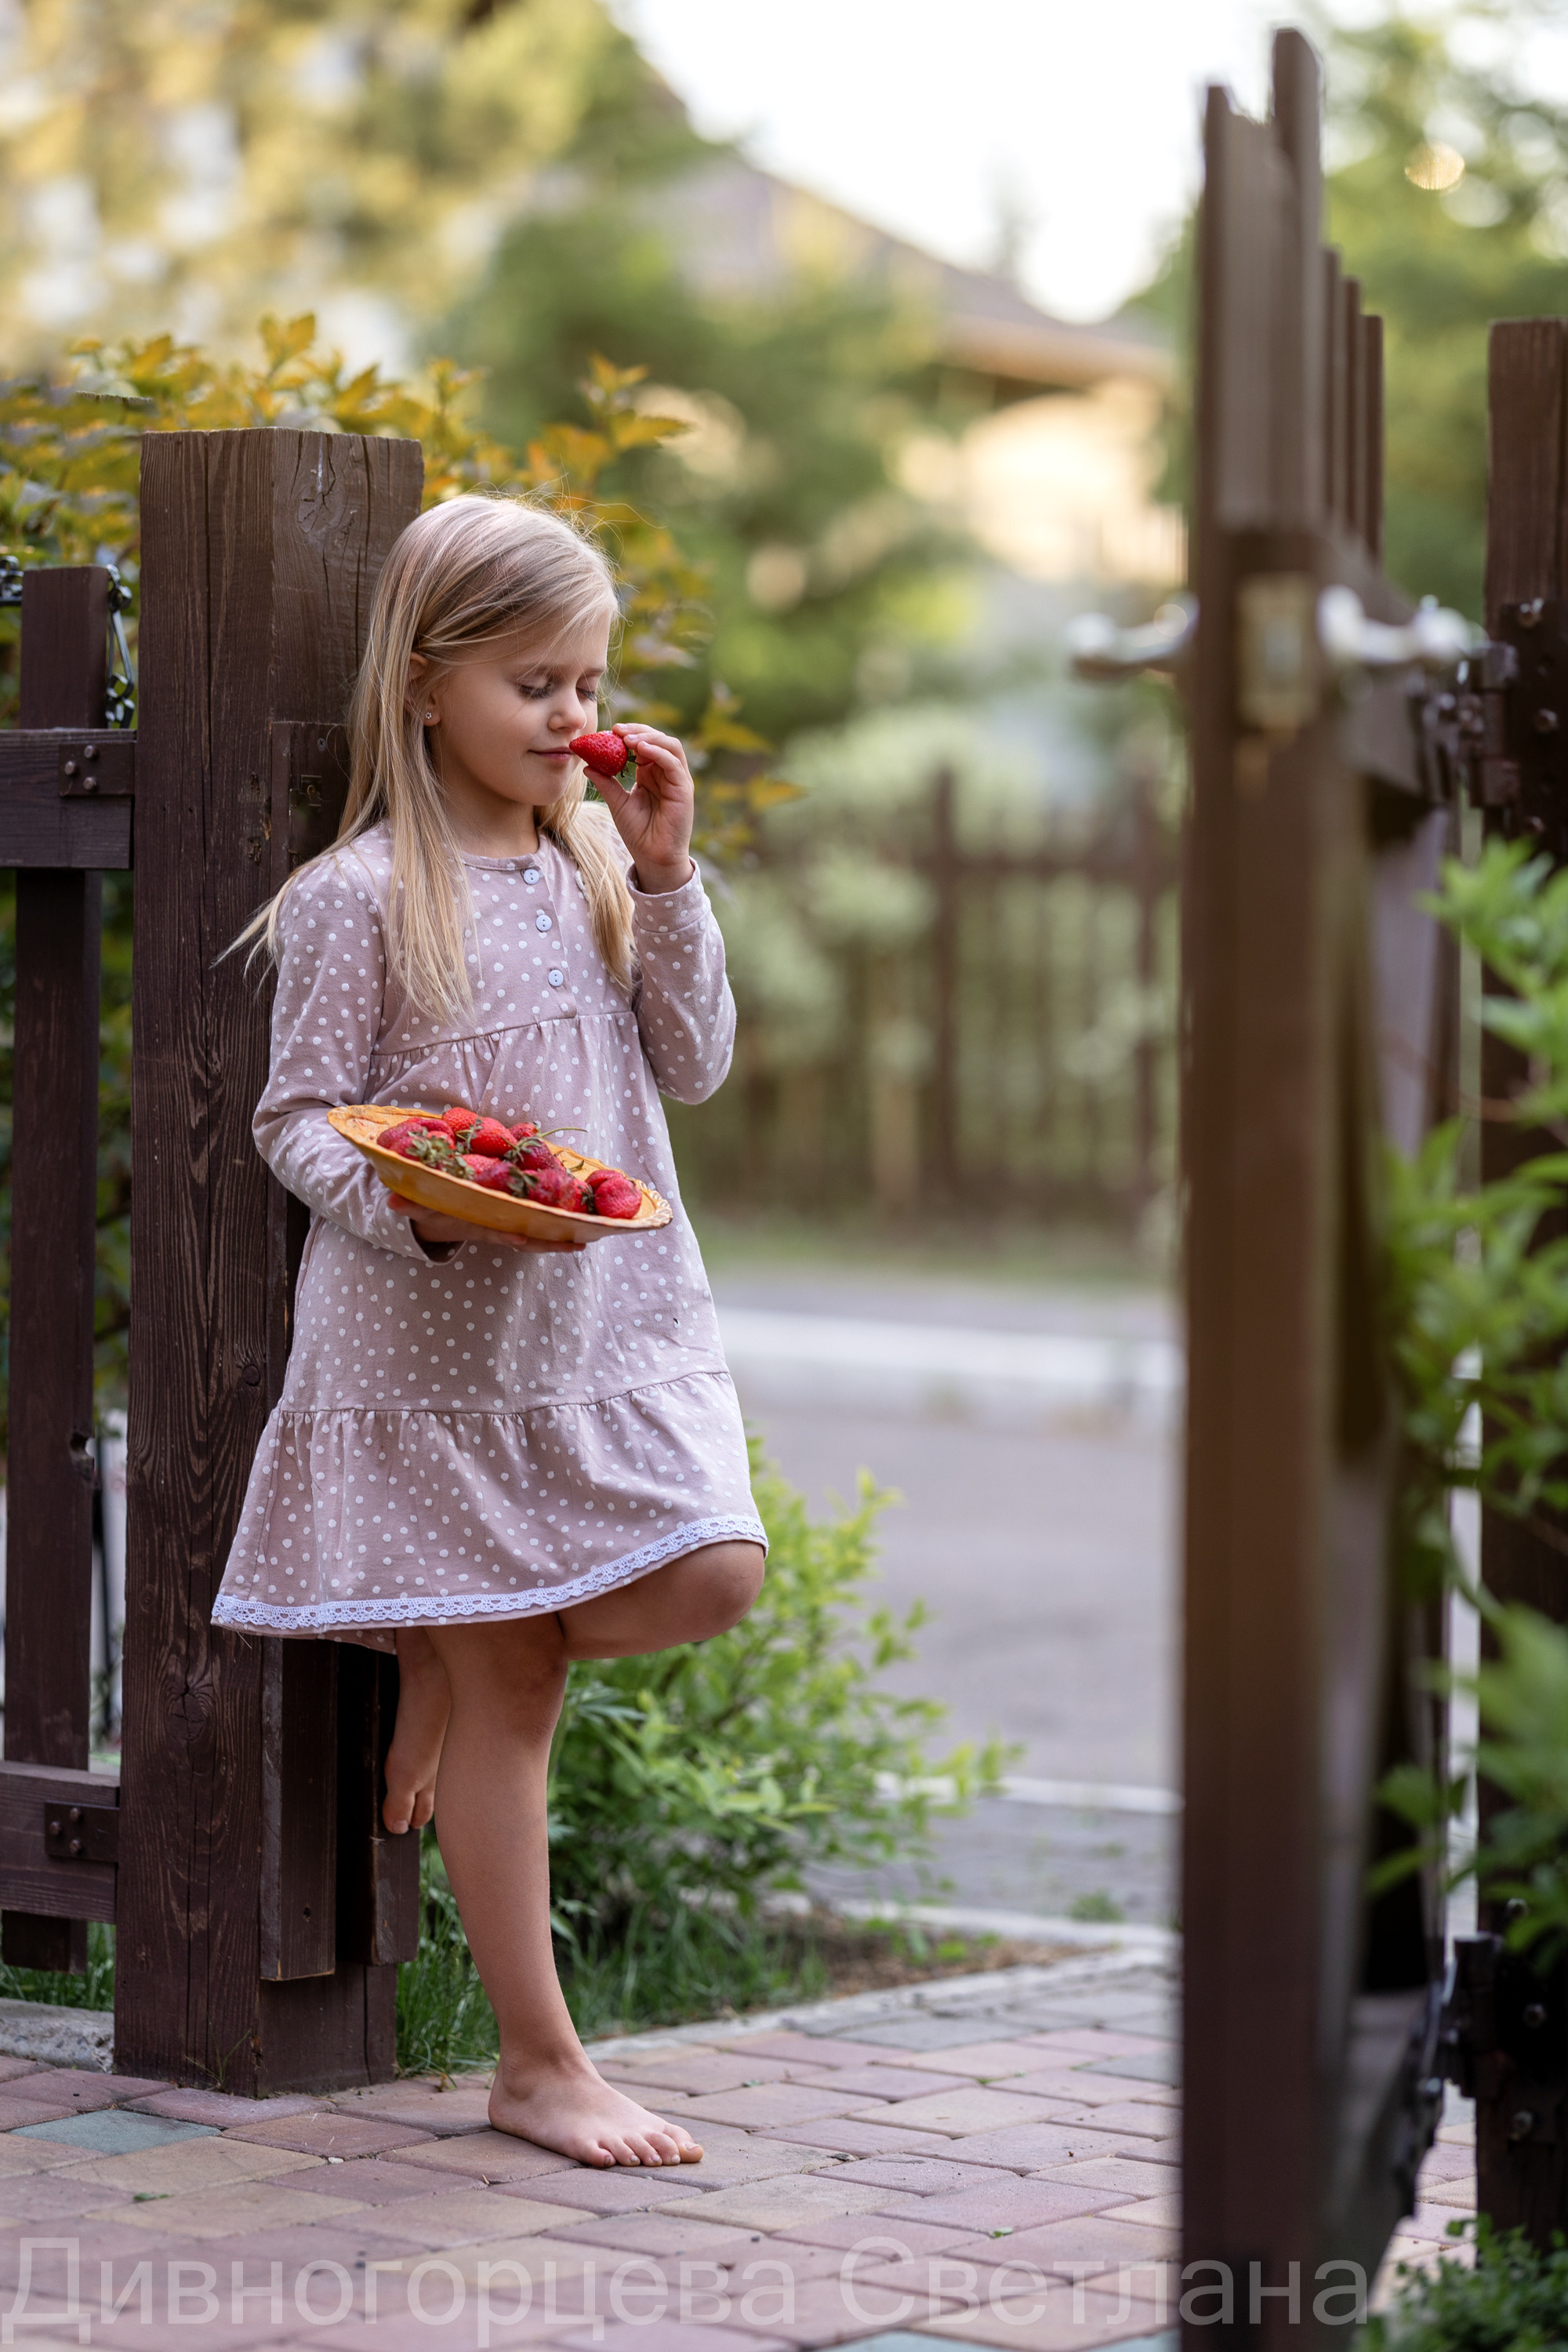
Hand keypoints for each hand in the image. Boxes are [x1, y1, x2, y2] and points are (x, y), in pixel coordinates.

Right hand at [386, 1195, 584, 1253]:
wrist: (433, 1218)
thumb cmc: (430, 1208)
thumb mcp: (418, 1206)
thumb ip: (408, 1204)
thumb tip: (392, 1202)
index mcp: (475, 1224)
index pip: (493, 1232)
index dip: (508, 1235)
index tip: (523, 1236)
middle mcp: (494, 1228)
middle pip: (526, 1240)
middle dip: (550, 1243)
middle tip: (578, 1243)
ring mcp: (504, 1225)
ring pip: (536, 1234)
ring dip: (560, 1236)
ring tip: (588, 1237)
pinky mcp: (511, 1217)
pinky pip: (537, 1221)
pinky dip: (556, 1222)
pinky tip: (580, 1220)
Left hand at [600, 724, 694, 893]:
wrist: (653, 858)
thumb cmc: (638, 833)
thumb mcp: (617, 803)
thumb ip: (606, 783)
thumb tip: (586, 765)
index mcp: (651, 773)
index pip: (643, 744)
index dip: (628, 735)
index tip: (608, 732)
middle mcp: (666, 773)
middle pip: (657, 739)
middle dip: (637, 731)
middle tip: (617, 730)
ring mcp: (677, 779)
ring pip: (669, 745)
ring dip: (649, 738)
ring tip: (628, 739)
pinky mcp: (684, 789)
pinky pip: (673, 763)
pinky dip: (658, 752)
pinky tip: (641, 750)